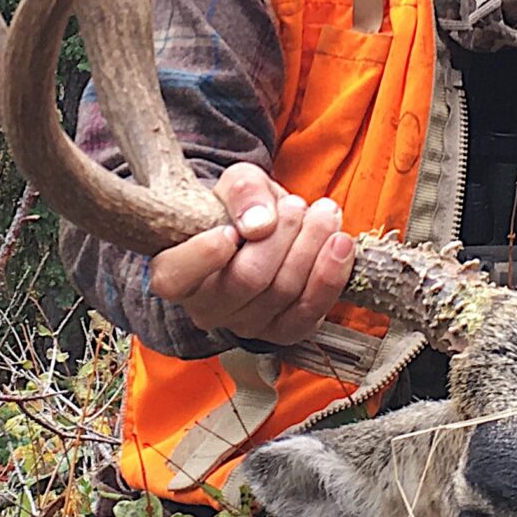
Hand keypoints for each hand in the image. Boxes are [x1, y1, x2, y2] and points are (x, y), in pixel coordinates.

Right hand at [149, 162, 354, 345]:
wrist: (262, 230)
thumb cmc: (237, 210)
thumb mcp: (233, 184)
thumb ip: (242, 192)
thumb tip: (259, 223)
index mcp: (176, 271)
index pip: (176, 276)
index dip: (203, 255)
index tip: (230, 229)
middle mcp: (206, 307)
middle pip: (248, 278)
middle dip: (282, 236)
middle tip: (296, 205)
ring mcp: (245, 325)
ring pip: (283, 291)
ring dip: (312, 247)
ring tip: (324, 214)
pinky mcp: (282, 332)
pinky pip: (310, 312)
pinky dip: (331, 276)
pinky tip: (340, 244)